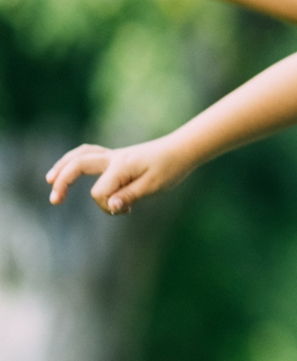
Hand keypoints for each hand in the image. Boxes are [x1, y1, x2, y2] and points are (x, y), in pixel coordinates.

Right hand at [46, 137, 194, 214]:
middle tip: (54, 201)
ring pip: (80, 155)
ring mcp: (113, 156)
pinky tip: (69, 167)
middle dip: (63, 182)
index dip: (107, 206)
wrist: (183, 149)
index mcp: (121, 166)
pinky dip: (75, 160)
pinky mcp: (117, 157)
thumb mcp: (154, 186)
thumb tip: (109, 206)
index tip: (125, 210)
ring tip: (50, 180)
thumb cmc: (170, 168)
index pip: (100, 192)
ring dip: (63, 167)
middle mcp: (113, 158)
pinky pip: (89, 154)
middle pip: (78, 165)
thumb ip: (129, 195)